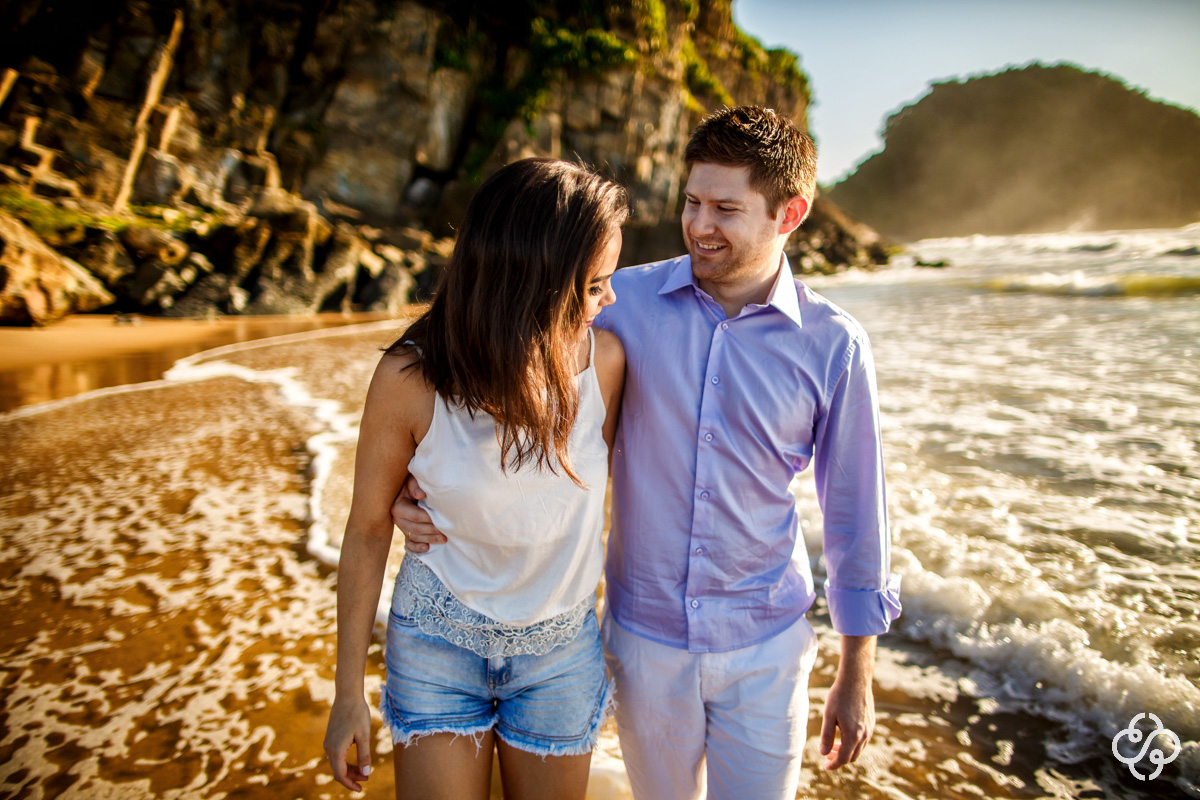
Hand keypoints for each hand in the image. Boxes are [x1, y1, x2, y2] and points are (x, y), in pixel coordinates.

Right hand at [324, 697, 373, 791]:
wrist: (347, 695)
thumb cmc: (357, 714)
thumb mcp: (364, 736)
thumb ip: (364, 756)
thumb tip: (365, 775)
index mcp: (336, 750)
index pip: (340, 775)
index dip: (350, 784)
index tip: (361, 789)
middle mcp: (328, 748)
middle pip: (338, 770)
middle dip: (352, 777)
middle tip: (367, 779)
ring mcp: (328, 743)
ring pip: (338, 763)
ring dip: (350, 769)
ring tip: (364, 772)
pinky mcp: (331, 738)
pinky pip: (337, 755)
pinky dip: (346, 761)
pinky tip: (358, 760)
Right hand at [390, 474, 444, 551]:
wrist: (406, 487)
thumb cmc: (412, 483)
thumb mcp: (412, 480)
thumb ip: (415, 486)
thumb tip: (421, 495)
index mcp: (398, 507)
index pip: (416, 516)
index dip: (429, 519)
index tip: (442, 520)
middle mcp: (397, 519)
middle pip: (416, 529)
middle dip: (432, 531)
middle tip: (447, 532)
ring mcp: (401, 527)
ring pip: (415, 537)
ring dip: (429, 539)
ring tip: (444, 539)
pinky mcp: (405, 532)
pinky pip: (409, 544)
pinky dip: (417, 548)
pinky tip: (427, 548)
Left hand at [819, 635, 876, 769]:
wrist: (856, 680)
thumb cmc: (839, 696)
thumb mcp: (828, 715)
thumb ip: (826, 736)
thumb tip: (823, 753)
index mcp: (853, 735)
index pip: (843, 758)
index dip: (834, 764)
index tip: (826, 766)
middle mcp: (864, 735)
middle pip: (852, 756)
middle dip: (839, 758)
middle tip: (827, 754)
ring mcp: (870, 729)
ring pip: (859, 749)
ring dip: (847, 751)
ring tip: (834, 745)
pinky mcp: (872, 722)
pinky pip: (864, 740)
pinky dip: (854, 743)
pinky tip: (844, 735)